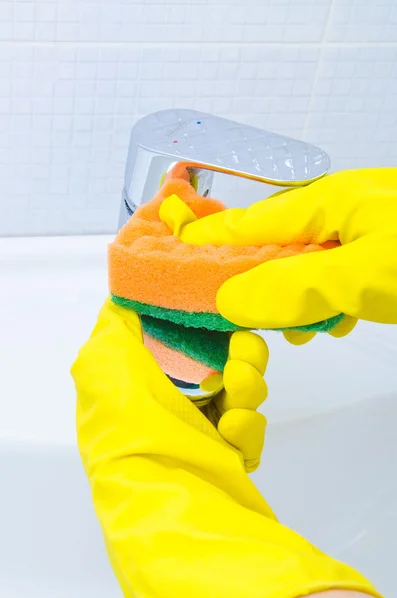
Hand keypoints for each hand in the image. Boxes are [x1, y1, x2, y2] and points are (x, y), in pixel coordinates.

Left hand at [71, 298, 379, 597]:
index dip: (211, 324)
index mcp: (145, 380)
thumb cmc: (131, 425)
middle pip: (226, 358)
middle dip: (242, 354)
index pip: (188, 339)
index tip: (226, 313)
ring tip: (234, 400)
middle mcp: (173, 402)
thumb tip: (129, 297)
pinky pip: (251, 428)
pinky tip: (231, 434)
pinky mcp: (229, 456)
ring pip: (246, 389)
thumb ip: (115, 323)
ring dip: (248, 387)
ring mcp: (204, 430)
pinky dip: (246, 429)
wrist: (168, 498)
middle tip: (240, 358)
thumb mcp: (104, 363)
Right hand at [177, 168, 396, 343]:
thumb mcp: (360, 273)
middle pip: (276, 246)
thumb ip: (294, 287)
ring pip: (309, 265)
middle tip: (234, 315)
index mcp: (326, 202)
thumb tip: (229, 300)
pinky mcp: (381, 250)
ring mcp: (363, 228)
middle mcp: (339, 209)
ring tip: (301, 331)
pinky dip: (332, 300)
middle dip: (255, 283)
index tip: (170, 248)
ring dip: (299, 300)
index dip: (207, 238)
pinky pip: (339, 273)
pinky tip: (340, 321)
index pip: (248, 223)